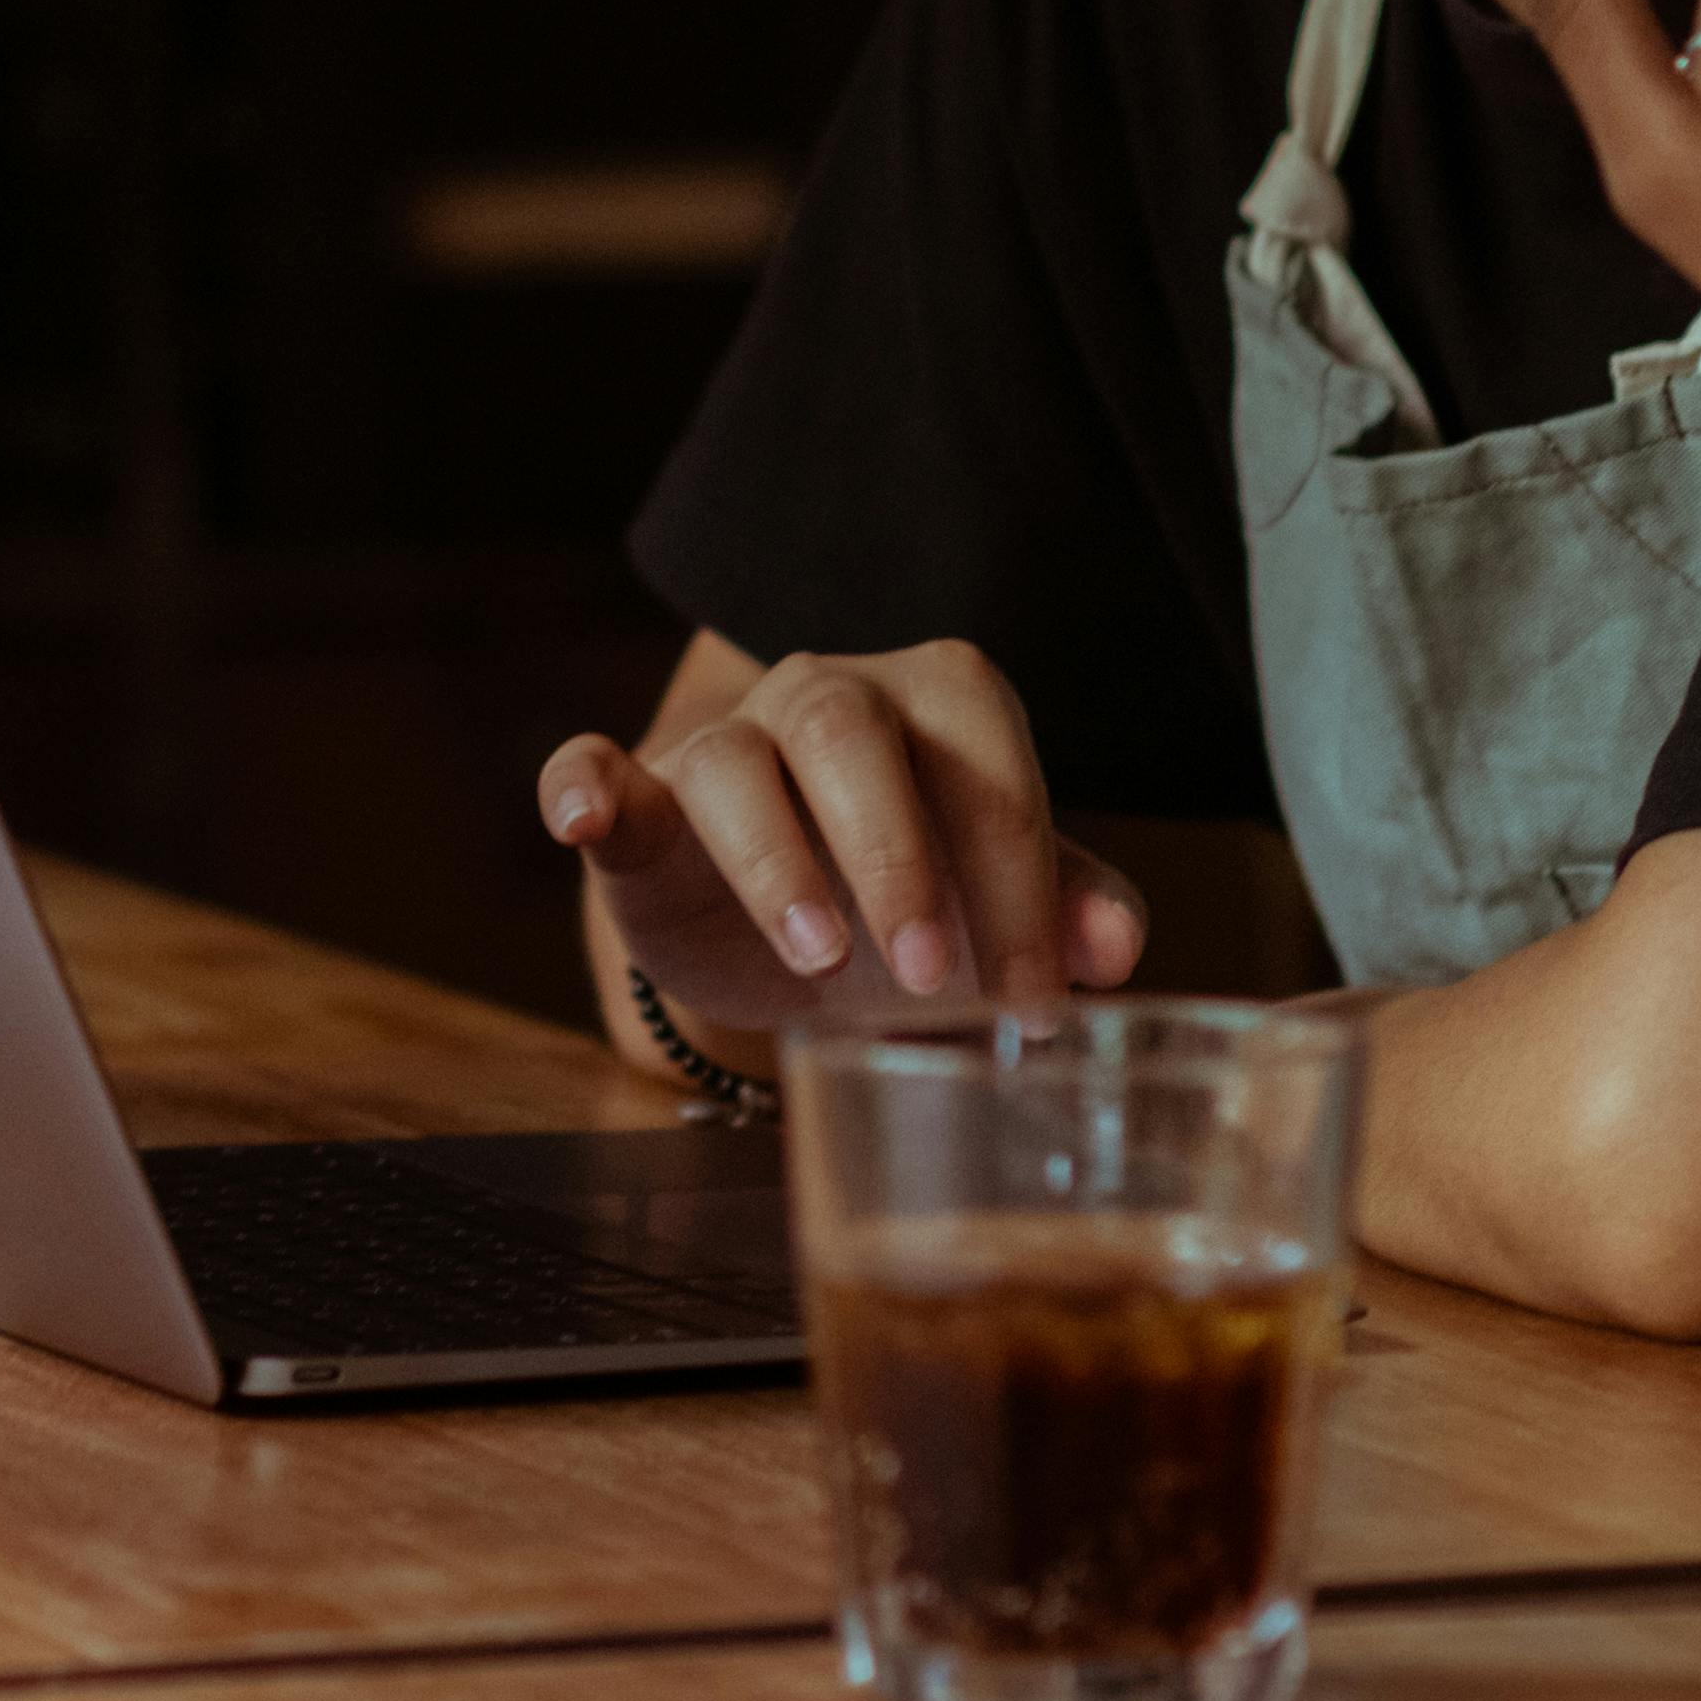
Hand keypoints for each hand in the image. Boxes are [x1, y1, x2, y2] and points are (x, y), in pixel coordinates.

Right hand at [537, 639, 1145, 1030]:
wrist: (776, 920)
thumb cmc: (902, 895)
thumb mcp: (988, 904)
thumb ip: (1062, 906)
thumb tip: (1117, 951)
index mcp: (934, 707)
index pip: (984, 771)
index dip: (1019, 886)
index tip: (1034, 1003)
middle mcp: (824, 697)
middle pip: (850, 734)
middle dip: (896, 854)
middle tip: (930, 972)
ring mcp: (720, 740)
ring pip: (734, 762)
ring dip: (773, 858)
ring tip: (814, 954)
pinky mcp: (633, 798)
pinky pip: (592, 766)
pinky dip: (583, 784)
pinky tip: (585, 815)